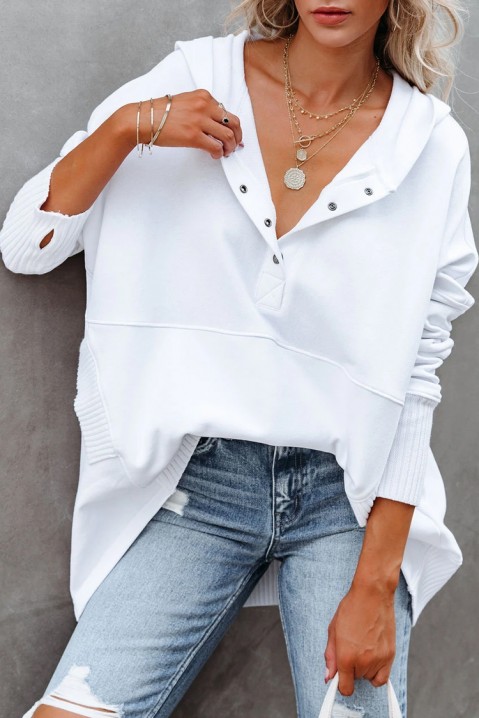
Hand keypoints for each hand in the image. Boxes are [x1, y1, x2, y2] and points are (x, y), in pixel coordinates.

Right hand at [120, 89, 242, 159]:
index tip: (234, 135)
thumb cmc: (161, 114)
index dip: (233, 126)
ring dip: (230, 147)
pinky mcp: (194, 136)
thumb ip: (201, 110)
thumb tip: (214, 125)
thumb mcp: (185, 103)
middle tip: (235, 146)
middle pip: (233, 122)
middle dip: (237, 137)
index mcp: (203, 96)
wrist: (144, 119)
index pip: (227, 111)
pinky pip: (216, 146)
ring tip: (225, 153)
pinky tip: (214, 156)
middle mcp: (204, 105)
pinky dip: (219, 153)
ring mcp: (199, 120)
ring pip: (228, 136)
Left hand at [324, 581, 396, 696]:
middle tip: (352, 648)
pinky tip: (373, 658)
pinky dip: (378, 672)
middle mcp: (363, 661)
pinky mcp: (390, 655)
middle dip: (352, 668)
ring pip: (369, 677)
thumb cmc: (351, 608)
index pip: (344, 688)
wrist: (372, 595)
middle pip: (356, 679)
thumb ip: (330, 656)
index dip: (341, 684)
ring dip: (365, 668)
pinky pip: (383, 677)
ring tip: (363, 648)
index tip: (340, 677)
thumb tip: (329, 676)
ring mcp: (379, 659)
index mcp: (345, 656)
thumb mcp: (333, 631)